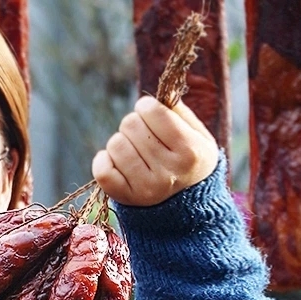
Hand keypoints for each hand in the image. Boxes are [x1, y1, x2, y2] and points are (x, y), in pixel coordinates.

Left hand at [92, 96, 218, 206]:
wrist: (185, 205)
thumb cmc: (189, 161)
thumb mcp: (198, 135)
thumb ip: (179, 112)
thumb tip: (159, 93)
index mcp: (189, 152)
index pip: (154, 113)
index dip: (147, 106)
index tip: (149, 111)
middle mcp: (168, 172)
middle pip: (130, 125)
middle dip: (133, 124)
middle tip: (142, 134)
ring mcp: (145, 188)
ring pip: (115, 145)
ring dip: (120, 142)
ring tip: (133, 150)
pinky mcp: (125, 198)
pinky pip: (101, 170)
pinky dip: (103, 159)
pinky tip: (114, 160)